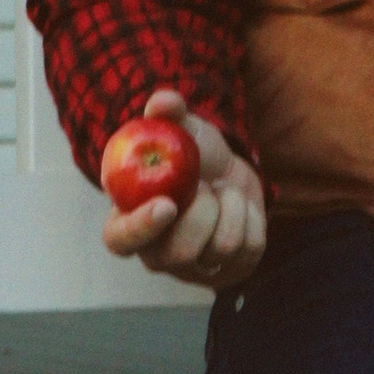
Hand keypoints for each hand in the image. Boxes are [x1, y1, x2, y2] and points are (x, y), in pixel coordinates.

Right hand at [100, 91, 267, 291]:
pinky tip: (239, 208)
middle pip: (179, 253)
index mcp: (126, 223)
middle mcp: (156, 255)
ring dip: (231, 205)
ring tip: (222, 191)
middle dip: (203, 211)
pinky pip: (249, 248)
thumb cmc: (188, 155)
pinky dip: (252, 216)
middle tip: (205, 185)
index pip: (121, 241)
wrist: (224, 172)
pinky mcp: (231, 271)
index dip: (141, 228)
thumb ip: (167, 114)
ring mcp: (195, 269)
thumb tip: (163, 102)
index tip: (168, 204)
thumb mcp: (178, 129)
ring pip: (221, 248)